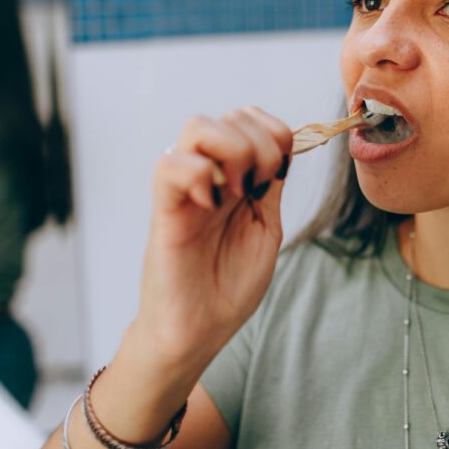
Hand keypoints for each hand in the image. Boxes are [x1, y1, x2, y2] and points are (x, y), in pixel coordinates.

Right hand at [132, 106, 292, 373]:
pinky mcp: (164, 210)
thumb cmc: (227, 286)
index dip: (277, 135)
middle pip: (231, 116)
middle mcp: (209, 175)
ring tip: (236, 193)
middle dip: (262, 145)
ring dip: (232, 152)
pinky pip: (170, 164)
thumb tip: (284, 148)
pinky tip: (211, 203)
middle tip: (258, 190)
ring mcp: (185, 189)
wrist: (196, 331)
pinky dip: (198, 175)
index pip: (252, 120)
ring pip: (199, 125)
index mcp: (235, 177)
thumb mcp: (265, 228)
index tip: (279, 177)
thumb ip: (270, 187)